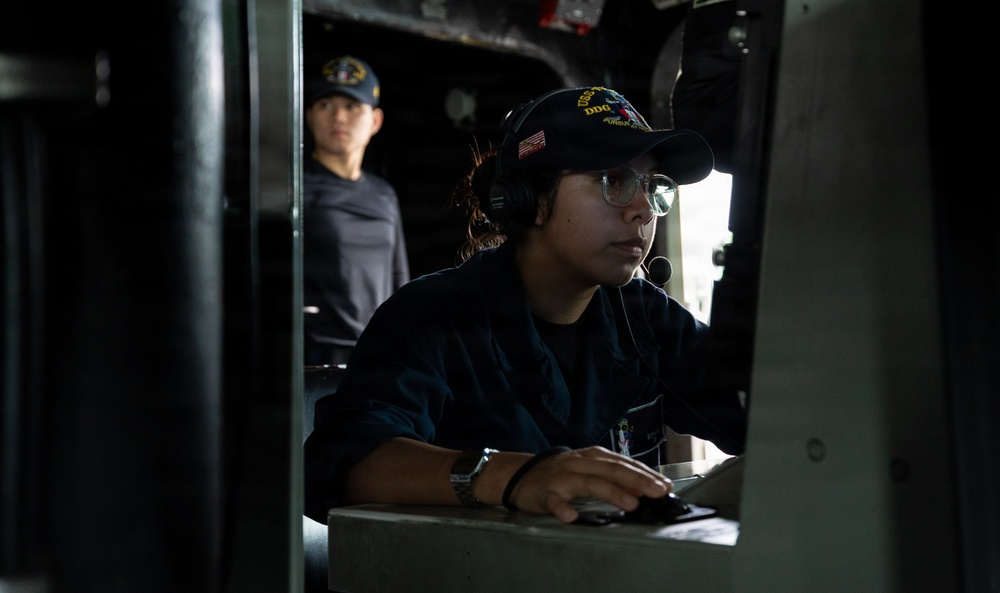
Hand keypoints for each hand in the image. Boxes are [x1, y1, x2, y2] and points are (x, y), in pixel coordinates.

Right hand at [505, 446, 671, 522]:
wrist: (521, 474)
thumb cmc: (562, 473)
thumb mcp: (589, 468)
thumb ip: (614, 477)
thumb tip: (646, 489)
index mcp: (593, 457)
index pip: (624, 463)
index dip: (646, 474)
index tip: (665, 486)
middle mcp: (580, 463)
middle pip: (612, 470)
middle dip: (638, 480)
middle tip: (658, 492)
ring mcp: (562, 478)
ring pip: (589, 483)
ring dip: (612, 492)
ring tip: (631, 504)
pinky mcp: (544, 493)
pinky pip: (553, 501)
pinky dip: (562, 508)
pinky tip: (570, 516)